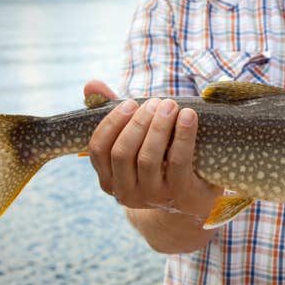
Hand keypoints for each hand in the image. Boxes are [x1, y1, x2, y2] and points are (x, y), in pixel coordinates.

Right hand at [84, 80, 222, 215]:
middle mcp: (126, 194)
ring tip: (170, 105)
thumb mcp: (137, 141)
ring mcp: (152, 197)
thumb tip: (91, 84)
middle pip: (122, 153)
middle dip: (138, 122)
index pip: (98, 150)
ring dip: (159, 126)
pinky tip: (188, 116)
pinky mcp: (180, 195)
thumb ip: (114, 114)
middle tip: (156, 102)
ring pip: (148, 158)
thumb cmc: (161, 162)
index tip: (130, 103)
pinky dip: (183, 135)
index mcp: (109, 180)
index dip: (111, 123)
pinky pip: (178, 161)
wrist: (194, 200)